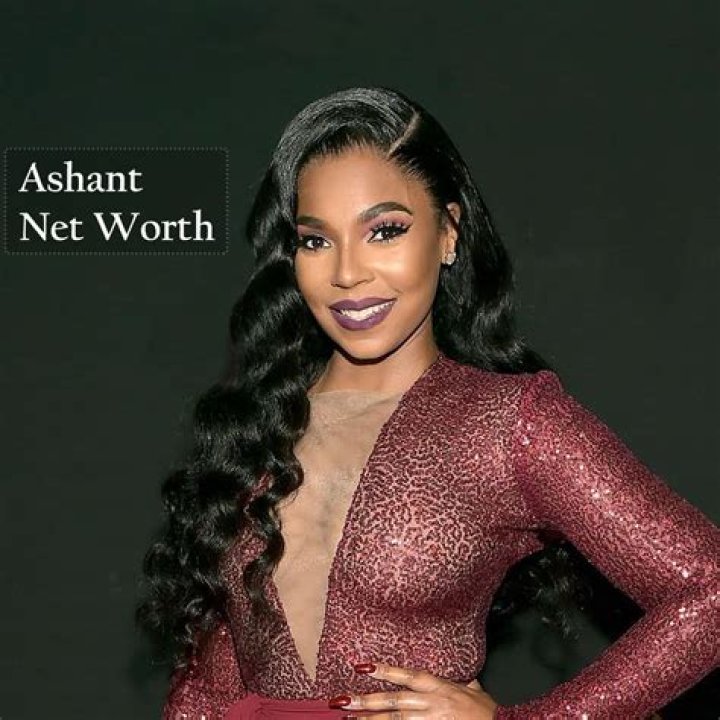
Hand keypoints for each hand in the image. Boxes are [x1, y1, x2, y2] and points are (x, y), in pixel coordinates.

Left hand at [328, 660, 497, 718]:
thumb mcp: (475, 691)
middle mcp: (433, 703)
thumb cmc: (488, 713)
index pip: (407, 675)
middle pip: (394, 701)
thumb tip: (464, 677)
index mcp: (440, 687)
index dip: (384, 670)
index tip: (361, 667)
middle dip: (366, 701)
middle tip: (341, 701)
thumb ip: (464, 682)